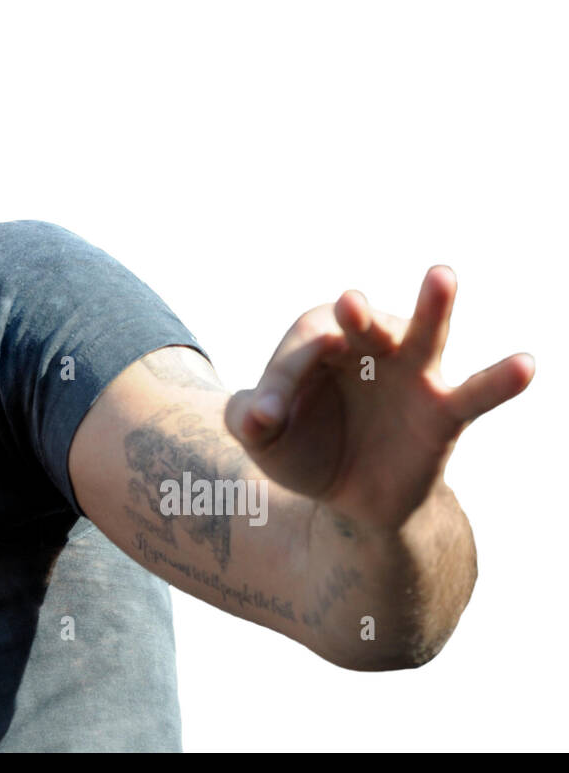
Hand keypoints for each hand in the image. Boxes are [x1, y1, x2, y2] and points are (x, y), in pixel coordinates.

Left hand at [224, 266, 533, 529]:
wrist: (347, 497)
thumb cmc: (303, 449)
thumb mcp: (264, 439)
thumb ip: (247, 421)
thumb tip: (255, 416)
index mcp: (320, 340)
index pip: (302, 347)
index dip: (280, 382)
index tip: (263, 420)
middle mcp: (370, 345)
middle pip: (363, 320)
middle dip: (356, 313)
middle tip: (348, 303)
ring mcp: (411, 374)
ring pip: (426, 334)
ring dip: (433, 306)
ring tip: (442, 275)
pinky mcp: (443, 412)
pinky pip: (474, 393)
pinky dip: (500, 380)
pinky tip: (526, 364)